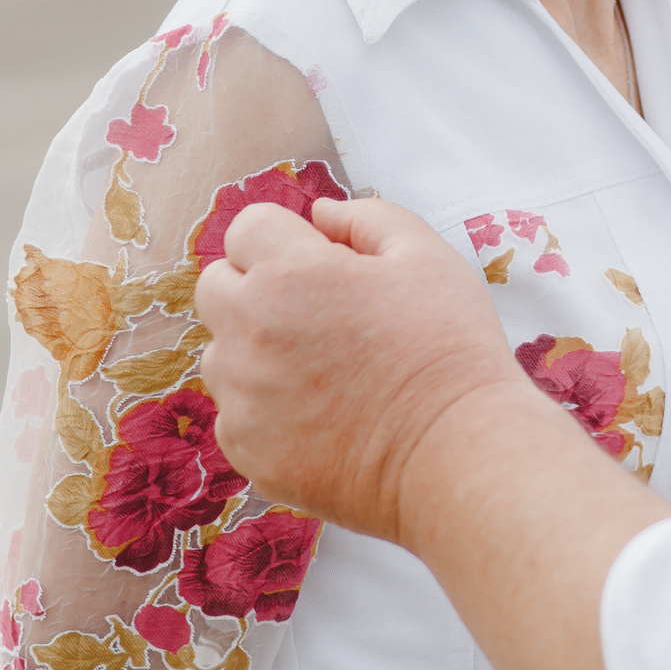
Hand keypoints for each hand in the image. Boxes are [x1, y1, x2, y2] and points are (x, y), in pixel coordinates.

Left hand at [197, 196, 522, 541]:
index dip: (286, 239)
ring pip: (223, 352)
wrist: (454, 453)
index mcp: (290, 273)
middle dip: (257, 287)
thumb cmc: (449, 349)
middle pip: (216, 286)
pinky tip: (323, 415)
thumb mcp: (427, 257)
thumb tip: (320, 216)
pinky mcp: (245, 448)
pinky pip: (235, 411)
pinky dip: (267, 409)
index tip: (321, 264)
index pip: (246, 228)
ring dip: (258, 350)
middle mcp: (250, 330)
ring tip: (327, 371)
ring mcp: (242, 395)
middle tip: (319, 314)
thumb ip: (368, 218)